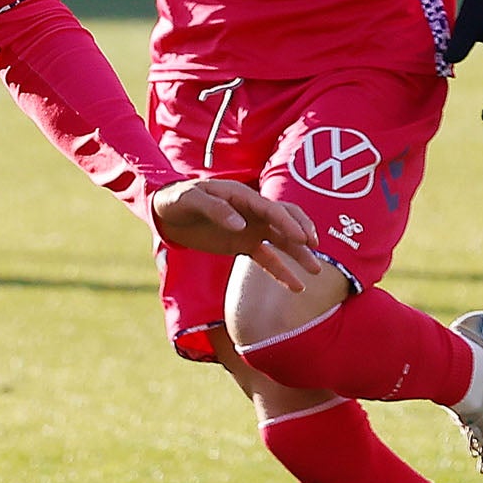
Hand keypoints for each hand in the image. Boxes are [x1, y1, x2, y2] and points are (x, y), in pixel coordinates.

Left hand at [151, 177, 324, 288]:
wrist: (166, 212)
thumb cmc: (177, 199)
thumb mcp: (191, 200)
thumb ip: (216, 210)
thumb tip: (240, 226)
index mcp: (243, 197)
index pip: (273, 210)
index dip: (289, 223)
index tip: (302, 239)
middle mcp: (252, 212)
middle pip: (286, 221)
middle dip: (303, 233)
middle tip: (314, 249)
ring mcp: (250, 229)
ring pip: (282, 242)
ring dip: (300, 255)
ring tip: (316, 271)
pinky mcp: (244, 244)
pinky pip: (267, 259)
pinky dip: (282, 271)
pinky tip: (296, 286)